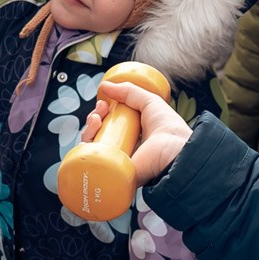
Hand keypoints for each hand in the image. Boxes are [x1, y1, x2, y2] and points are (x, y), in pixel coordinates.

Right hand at [79, 78, 193, 183]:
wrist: (173, 149)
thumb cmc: (168, 127)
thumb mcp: (149, 101)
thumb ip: (129, 91)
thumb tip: (104, 86)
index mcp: (133, 135)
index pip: (109, 125)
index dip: (102, 113)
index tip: (103, 103)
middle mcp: (124, 149)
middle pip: (98, 135)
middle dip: (93, 119)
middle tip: (101, 111)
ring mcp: (118, 162)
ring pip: (92, 148)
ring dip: (88, 131)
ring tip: (96, 120)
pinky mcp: (114, 173)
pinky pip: (93, 165)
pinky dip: (85, 151)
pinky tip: (90, 139)